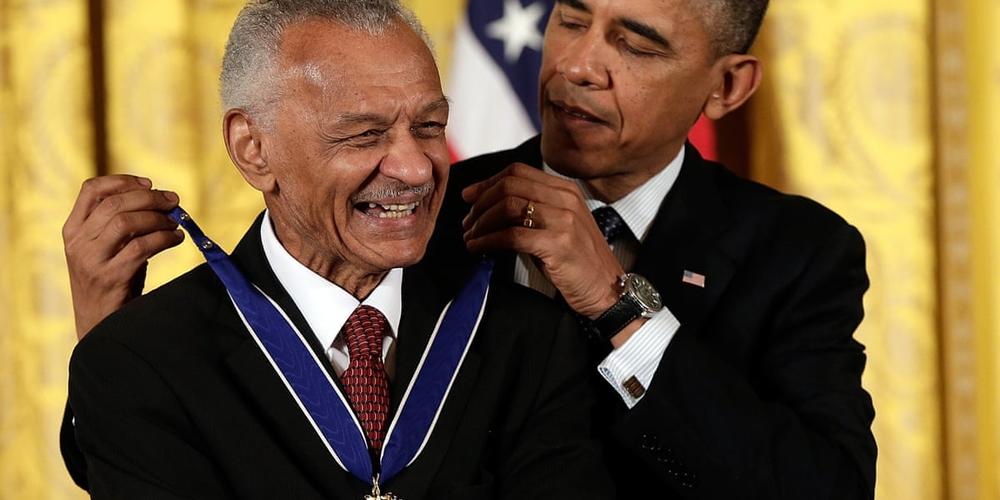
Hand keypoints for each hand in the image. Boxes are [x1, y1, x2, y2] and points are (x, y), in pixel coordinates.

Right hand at [63, 175, 183, 339]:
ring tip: (175, 223)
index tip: (148, 183)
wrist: (100, 326)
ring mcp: (91, 260)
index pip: (90, 190)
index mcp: (72, 230)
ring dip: (157, 218)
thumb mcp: (106, 248)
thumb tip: (160, 199)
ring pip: (125, 222)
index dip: (122, 181)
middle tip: (173, 200)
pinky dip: (164, 238)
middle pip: (114, 203)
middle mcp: (77, 243)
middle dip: (149, 197)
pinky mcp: (110, 277)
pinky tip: (176, 239)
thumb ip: (120, 224)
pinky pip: (141, 247)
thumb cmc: (110, 282)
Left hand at [461, 163, 623, 319]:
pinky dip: (488, 241)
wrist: (608, 289)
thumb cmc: (578, 262)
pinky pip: (511, 236)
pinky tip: (478, 248)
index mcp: (565, 190)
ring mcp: (564, 220)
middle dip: (480, 203)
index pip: (518, 172)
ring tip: (470, 237)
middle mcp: (566, 200)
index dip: (488, 182)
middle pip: (509, 186)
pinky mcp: (558, 244)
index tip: (469, 197)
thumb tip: (489, 205)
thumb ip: (533, 210)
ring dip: (481, 223)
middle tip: (468, 223)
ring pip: (508, 207)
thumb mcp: (559, 226)